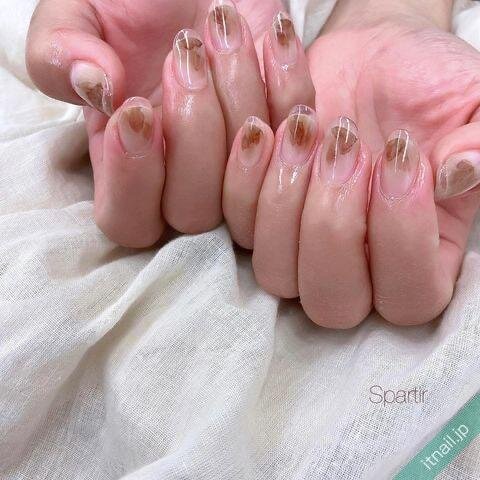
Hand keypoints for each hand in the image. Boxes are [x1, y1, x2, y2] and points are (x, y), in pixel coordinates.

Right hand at [26, 0, 315, 246]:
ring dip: (240, 100)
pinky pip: (298, 140)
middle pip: (193, 214)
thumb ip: (58, 51)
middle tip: (186, 55)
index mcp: (127, 164)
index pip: (128, 220)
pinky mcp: (284, 140)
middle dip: (193, 134)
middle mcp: (184, 179)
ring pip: (250, 184)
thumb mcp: (83, 11)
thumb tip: (92, 86)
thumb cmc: (142, 0)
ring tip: (223, 27)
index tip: (138, 110)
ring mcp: (238, 166)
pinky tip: (272, 37)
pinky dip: (288, 85)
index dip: (132, 181)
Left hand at [224, 0, 479, 326]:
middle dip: (332, 224)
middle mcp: (357, 267)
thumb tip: (458, 174)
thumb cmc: (427, 87)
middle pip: (330, 302)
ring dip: (284, 200)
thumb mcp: (473, 105)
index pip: (408, 298)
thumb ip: (478, 144)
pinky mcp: (259, 218)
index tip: (398, 155)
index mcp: (422, 258)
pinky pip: (235, 226)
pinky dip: (243, 180)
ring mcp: (300, 248)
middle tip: (345, 145)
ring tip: (303, 127)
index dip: (400, 238)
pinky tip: (262, 129)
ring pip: (275, 272)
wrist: (374, 59)